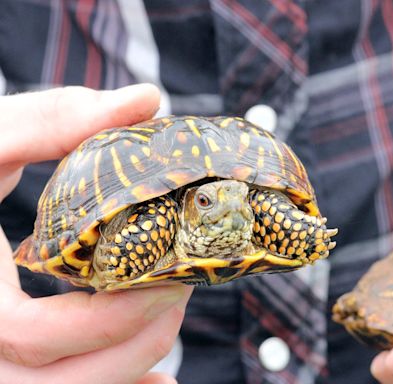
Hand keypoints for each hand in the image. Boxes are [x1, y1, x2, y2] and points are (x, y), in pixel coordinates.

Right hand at [0, 85, 192, 383]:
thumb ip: (57, 119)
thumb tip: (146, 98)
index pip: (33, 334)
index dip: (112, 316)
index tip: (171, 276)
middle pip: (58, 381)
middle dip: (136, 340)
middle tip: (180, 289)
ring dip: (132, 363)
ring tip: (171, 316)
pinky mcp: (10, 358)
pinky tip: (159, 381)